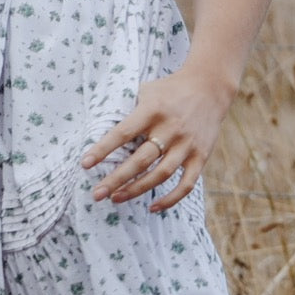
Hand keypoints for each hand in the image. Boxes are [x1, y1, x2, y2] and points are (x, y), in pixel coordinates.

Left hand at [80, 66, 234, 211]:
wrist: (209, 87)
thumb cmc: (169, 90)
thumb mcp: (146, 91)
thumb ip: (128, 109)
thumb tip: (100, 128)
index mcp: (152, 110)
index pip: (123, 133)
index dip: (103, 149)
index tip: (85, 164)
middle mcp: (170, 129)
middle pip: (141, 160)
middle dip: (116, 179)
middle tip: (96, 193)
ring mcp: (187, 144)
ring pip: (161, 174)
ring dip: (137, 190)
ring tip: (116, 198)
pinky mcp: (201, 156)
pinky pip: (186, 184)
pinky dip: (171, 199)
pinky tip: (152, 207)